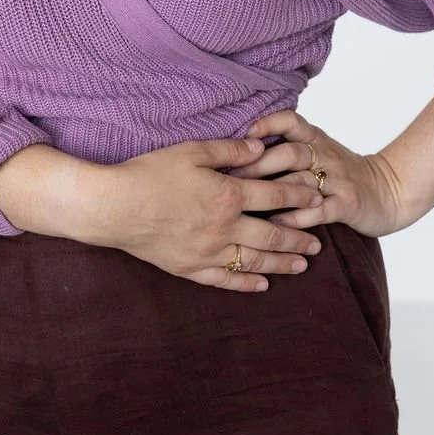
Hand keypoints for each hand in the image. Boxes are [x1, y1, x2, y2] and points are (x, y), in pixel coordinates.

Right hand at [91, 136, 326, 293]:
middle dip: (299, 237)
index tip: (318, 197)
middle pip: (272, 235)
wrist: (113, 207)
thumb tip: (260, 148)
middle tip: (320, 243)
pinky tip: (262, 285)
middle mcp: (224, 227)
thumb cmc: (149, 173)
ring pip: (255, 261)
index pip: (274, 196)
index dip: (299, 196)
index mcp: (227, 195)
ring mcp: (208, 252)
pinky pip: (225, 281)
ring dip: (282, 263)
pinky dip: (247, 284)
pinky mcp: (190, 268)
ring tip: (302, 264)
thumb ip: (229, 150)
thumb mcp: (191, 150)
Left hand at [233, 109, 411, 237]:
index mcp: (317, 140)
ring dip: (272, 192)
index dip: (269, 123)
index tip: (245, 133)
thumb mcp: (321, 151)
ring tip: (245, 201)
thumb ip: (290, 146)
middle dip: (259, 164)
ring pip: (301, 182)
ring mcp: (338, 180)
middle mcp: (326, 156)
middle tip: (231, 176)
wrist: (390, 191)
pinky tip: (275, 222)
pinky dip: (295, 217)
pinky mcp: (347, 204)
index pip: (292, 121)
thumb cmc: (343, 174)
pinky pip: (318, 211)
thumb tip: (243, 148)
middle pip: (290, 153)